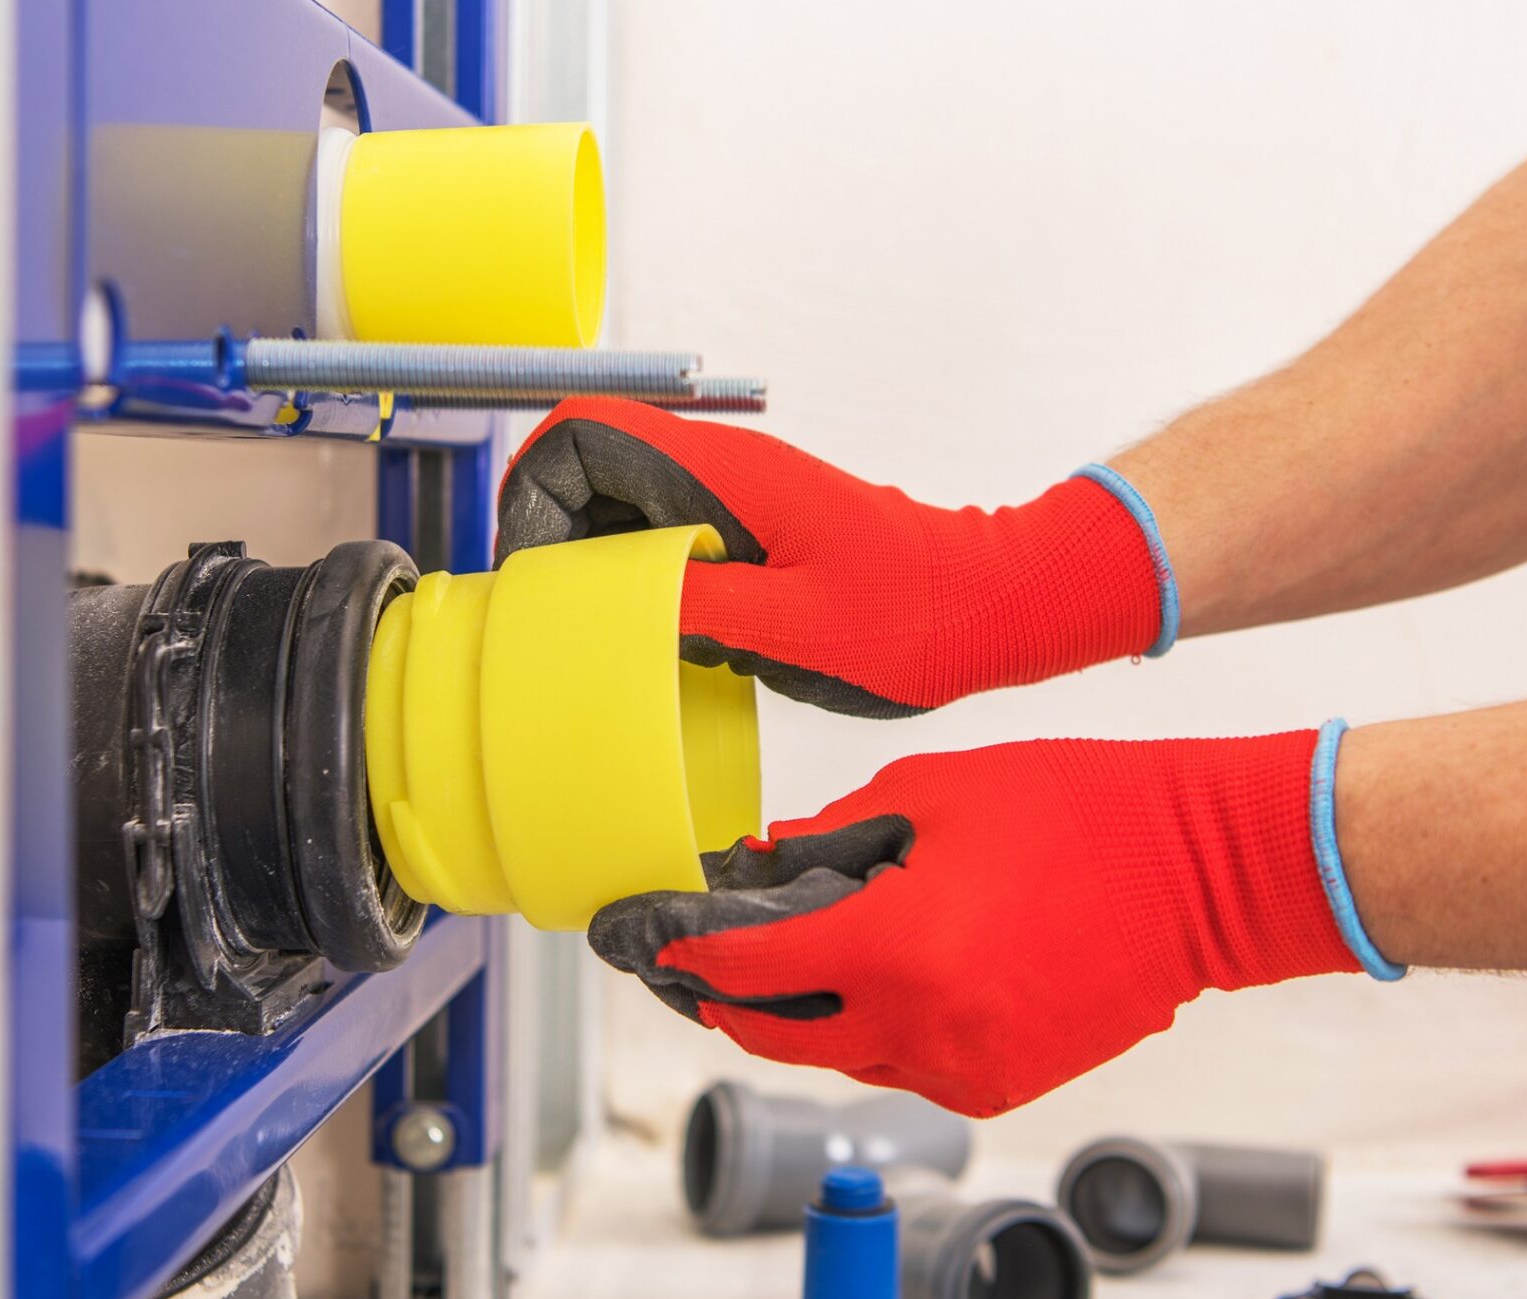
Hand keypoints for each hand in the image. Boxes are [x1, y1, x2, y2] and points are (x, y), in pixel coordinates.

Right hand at [496, 399, 1171, 716]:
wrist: (995, 605)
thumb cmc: (916, 616)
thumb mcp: (793, 627)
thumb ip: (690, 605)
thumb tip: (601, 598)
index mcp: (728, 475)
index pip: (585, 434)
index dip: (533, 490)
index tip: (531, 568)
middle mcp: (729, 471)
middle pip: (596, 468)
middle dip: (558, 534)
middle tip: (558, 616)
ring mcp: (745, 498)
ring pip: (633, 506)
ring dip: (603, 561)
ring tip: (606, 633)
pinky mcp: (763, 531)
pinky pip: (677, 536)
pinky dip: (650, 577)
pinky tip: (665, 636)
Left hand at [589, 731, 1377, 1116]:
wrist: (1201, 872)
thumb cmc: (1082, 811)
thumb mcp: (938, 791)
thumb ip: (838, 833)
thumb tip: (775, 859)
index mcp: (895, 947)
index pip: (748, 970)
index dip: (689, 954)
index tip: (659, 941)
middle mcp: (921, 1025)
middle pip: (777, 1036)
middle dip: (730, 998)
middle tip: (710, 958)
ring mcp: (966, 1067)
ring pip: (842, 1056)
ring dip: (809, 1014)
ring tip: (810, 953)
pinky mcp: (1005, 1084)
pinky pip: (908, 1068)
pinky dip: (881, 1030)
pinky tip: (893, 975)